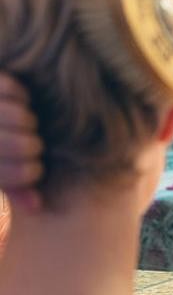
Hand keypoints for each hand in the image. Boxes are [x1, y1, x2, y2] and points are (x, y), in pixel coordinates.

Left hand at [0, 73, 42, 209]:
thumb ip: (12, 188)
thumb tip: (37, 205)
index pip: (14, 174)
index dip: (30, 173)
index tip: (34, 170)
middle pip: (22, 145)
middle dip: (31, 147)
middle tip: (31, 145)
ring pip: (20, 117)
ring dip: (28, 121)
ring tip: (24, 124)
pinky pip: (12, 89)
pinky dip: (21, 96)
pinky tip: (18, 103)